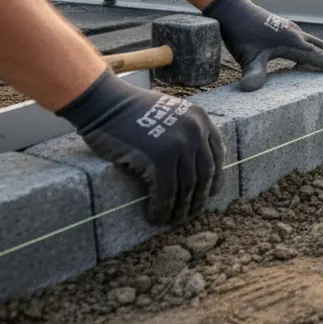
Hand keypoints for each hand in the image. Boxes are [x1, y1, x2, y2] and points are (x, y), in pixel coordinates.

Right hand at [57, 70, 224, 225]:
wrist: (105, 103)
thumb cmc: (130, 111)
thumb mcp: (170, 113)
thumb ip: (184, 133)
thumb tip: (191, 167)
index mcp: (200, 119)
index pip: (217, 154)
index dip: (215, 178)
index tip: (208, 194)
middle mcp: (195, 131)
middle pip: (204, 174)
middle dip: (198, 199)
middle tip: (189, 214)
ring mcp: (179, 144)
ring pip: (187, 187)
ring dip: (180, 209)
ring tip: (171, 221)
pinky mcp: (159, 158)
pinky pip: (166, 192)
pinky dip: (162, 208)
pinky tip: (155, 217)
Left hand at [202, 0, 322, 90]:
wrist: (231, 9)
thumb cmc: (240, 32)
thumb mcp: (246, 56)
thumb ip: (253, 72)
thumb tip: (250, 89)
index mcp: (292, 41)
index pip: (318, 55)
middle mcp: (295, 34)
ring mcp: (290, 30)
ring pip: (316, 42)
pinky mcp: (282, 29)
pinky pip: (306, 40)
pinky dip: (317, 46)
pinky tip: (313, 51)